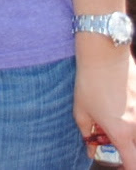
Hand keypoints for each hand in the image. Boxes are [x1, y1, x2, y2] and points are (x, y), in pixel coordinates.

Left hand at [75, 49, 135, 167]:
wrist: (104, 54)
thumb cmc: (90, 81)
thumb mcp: (81, 109)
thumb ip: (87, 133)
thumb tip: (90, 149)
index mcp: (121, 133)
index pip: (132, 164)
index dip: (127, 168)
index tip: (121, 165)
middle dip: (127, 149)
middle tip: (111, 137)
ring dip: (128, 130)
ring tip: (112, 114)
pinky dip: (131, 115)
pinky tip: (118, 102)